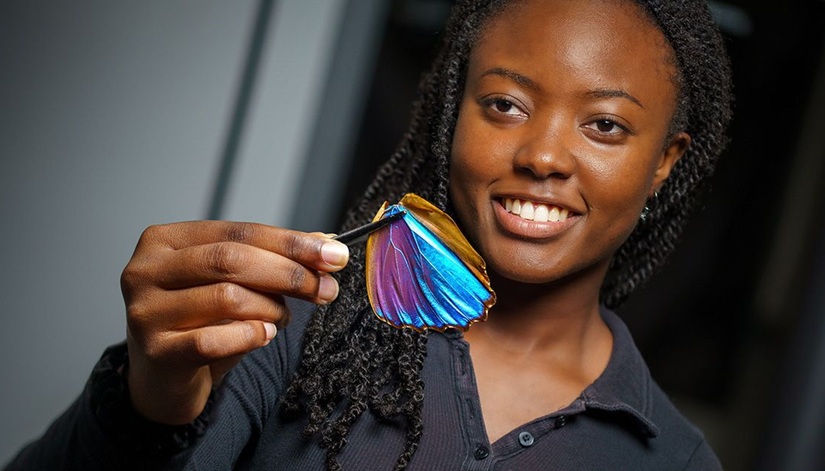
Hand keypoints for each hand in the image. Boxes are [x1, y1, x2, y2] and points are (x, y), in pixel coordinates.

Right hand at [120, 221, 348, 423]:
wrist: (164, 378)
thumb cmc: (201, 321)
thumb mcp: (235, 281)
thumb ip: (273, 258)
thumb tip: (327, 240)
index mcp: (165, 240)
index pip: (239, 231)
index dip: (291, 242)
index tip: (334, 254)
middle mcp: (146, 270)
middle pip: (231, 260)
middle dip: (289, 274)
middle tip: (325, 289)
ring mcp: (145, 311)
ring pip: (228, 298)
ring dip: (271, 308)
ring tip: (281, 318)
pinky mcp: (155, 351)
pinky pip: (215, 340)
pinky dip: (250, 336)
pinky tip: (263, 335)